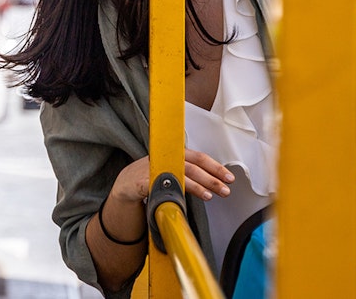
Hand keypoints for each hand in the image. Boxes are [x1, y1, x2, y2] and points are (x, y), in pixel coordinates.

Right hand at [110, 149, 233, 202]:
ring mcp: (154, 169)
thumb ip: (190, 172)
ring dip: (197, 186)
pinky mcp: (142, 182)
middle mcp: (166, 158)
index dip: (215, 167)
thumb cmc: (153, 176)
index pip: (199, 158)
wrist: (126, 183)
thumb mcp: (172, 169)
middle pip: (192, 167)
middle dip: (211, 179)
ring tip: (210, 195)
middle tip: (225, 189)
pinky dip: (174, 193)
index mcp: (175, 154)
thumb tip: (214, 180)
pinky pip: (161, 188)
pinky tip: (183, 200)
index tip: (229, 177)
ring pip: (180, 176)